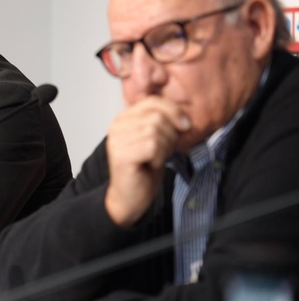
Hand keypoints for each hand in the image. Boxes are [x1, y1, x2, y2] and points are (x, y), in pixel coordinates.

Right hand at [104, 96, 190, 226]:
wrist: (130, 198)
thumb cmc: (143, 169)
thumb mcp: (154, 139)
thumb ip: (161, 122)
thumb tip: (183, 116)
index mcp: (123, 118)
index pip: (152, 102)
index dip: (173, 111)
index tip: (185, 125)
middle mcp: (116, 126)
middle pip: (157, 116)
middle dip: (170, 135)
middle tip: (164, 151)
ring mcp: (117, 140)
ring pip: (156, 131)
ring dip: (165, 148)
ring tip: (156, 159)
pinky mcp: (122, 154)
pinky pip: (153, 145)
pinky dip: (159, 157)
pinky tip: (151, 165)